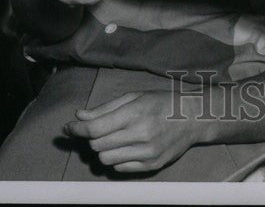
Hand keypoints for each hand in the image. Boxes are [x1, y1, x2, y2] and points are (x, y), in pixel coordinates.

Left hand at [64, 89, 208, 173]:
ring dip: (104, 150)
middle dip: (92, 138)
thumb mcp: (135, 97)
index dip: (77, 129)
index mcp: (135, 113)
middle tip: (97, 131)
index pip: (95, 128)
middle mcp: (141, 134)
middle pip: (97, 145)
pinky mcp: (152, 165)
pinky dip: (117, 159)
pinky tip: (125, 148)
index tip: (69, 128)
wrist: (194, 118)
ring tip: (113, 140)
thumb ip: (106, 108)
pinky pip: (120, 168)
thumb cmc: (163, 103)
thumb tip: (79, 116)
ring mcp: (147, 152)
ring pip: (106, 159)